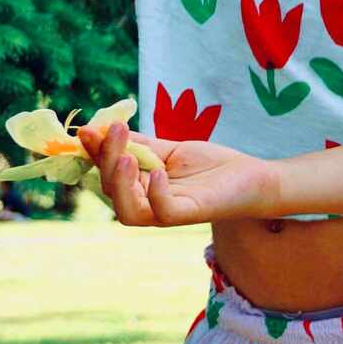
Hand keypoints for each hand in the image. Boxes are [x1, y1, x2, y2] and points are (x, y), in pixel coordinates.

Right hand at [78, 121, 275, 226]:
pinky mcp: (190, 214)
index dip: (95, 153)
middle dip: (107, 159)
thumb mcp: (170, 149)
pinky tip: (157, 173)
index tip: (87, 129)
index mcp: (140, 188)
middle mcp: (148, 204)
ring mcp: (168, 212)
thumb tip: (98, 130)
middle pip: (112, 190)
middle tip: (113, 130)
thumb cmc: (211, 167)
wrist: (254, 177)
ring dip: (121, 183)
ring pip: (129, 211)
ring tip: (125, 156)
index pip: (107, 174)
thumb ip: (139, 144)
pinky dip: (156, 194)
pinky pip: (164, 213)